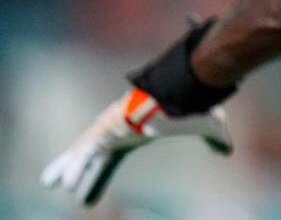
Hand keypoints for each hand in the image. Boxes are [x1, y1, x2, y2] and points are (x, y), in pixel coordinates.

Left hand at [41, 87, 230, 205]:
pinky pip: (88, 150)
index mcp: (138, 131)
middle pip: (94, 155)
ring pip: (85, 150)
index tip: (85, 198)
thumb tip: (226, 150)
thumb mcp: (209, 124)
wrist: (189, 86)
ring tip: (50, 182)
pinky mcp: (110, 127)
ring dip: (69, 167)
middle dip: (78, 169)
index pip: (112, 159)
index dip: (99, 176)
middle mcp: (120, 129)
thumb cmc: (197, 103)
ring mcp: (112, 127)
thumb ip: (215, 139)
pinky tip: (62, 182)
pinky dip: (75, 165)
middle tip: (61, 185)